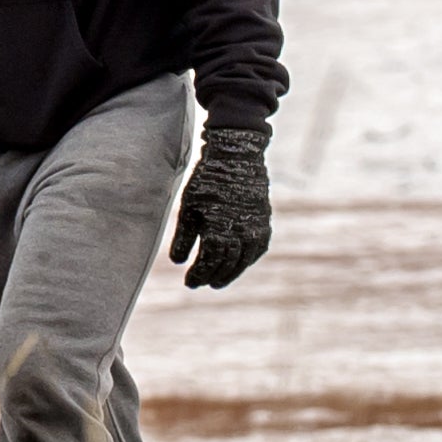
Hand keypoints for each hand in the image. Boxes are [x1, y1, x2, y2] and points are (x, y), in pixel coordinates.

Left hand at [171, 126, 268, 288]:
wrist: (237, 157)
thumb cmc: (208, 181)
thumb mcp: (188, 208)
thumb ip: (183, 237)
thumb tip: (177, 262)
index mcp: (219, 233)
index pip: (208, 264)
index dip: (198, 275)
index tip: (189, 283)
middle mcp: (240, 236)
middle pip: (226, 266)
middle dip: (212, 277)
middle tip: (201, 284)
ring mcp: (256, 230)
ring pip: (243, 262)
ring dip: (230, 274)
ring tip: (217, 282)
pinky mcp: (264, 223)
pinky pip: (257, 250)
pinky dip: (247, 260)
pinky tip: (238, 264)